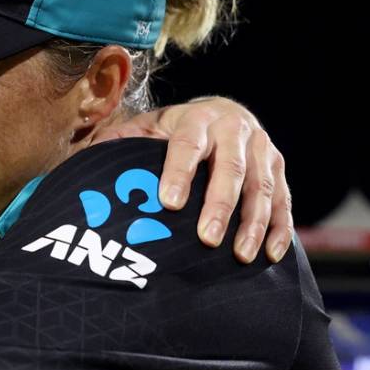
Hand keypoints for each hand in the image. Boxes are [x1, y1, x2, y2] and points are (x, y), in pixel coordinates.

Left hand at [94, 97, 292, 263]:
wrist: (221, 113)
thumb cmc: (173, 132)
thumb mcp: (146, 128)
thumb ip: (120, 142)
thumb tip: (85, 160)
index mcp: (197, 118)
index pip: (187, 145)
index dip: (179, 173)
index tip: (169, 204)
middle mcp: (234, 128)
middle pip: (230, 167)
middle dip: (220, 204)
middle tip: (207, 239)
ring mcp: (261, 147)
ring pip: (261, 186)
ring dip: (253, 223)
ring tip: (240, 256)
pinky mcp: (278, 167)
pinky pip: (284, 199)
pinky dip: (280, 228)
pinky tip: (270, 255)